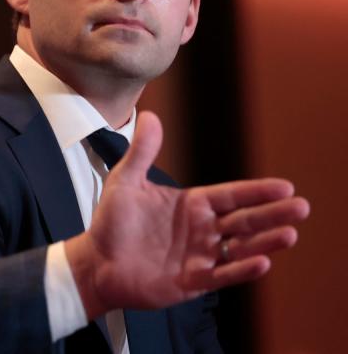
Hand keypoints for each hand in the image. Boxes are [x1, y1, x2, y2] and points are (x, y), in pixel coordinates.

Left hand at [65, 111, 309, 317]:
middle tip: (301, 207)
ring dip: (264, 242)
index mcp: (191, 205)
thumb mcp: (126, 181)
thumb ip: (142, 152)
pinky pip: (221, 276)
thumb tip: (151, 115)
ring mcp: (199, 256)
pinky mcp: (191, 281)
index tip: (285, 187)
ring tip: (289, 234)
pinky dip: (241, 269)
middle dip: (272, 214)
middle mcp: (201, 230)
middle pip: (243, 221)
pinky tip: (261, 261)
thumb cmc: (111, 222)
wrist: (95, 261)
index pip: (231, 196)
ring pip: (239, 248)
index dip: (257, 192)